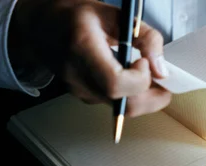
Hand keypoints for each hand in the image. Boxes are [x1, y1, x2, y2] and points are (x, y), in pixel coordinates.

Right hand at [9, 0, 170, 115]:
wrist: (42, 25)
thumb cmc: (78, 17)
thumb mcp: (116, 15)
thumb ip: (146, 39)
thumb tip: (162, 70)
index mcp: (82, 48)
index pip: (116, 82)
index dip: (139, 78)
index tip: (144, 61)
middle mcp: (77, 75)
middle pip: (124, 105)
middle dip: (152, 97)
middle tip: (163, 81)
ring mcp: (79, 90)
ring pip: (123, 109)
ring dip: (144, 97)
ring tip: (148, 76)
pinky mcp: (84, 97)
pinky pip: (115, 105)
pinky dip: (131, 96)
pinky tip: (132, 79)